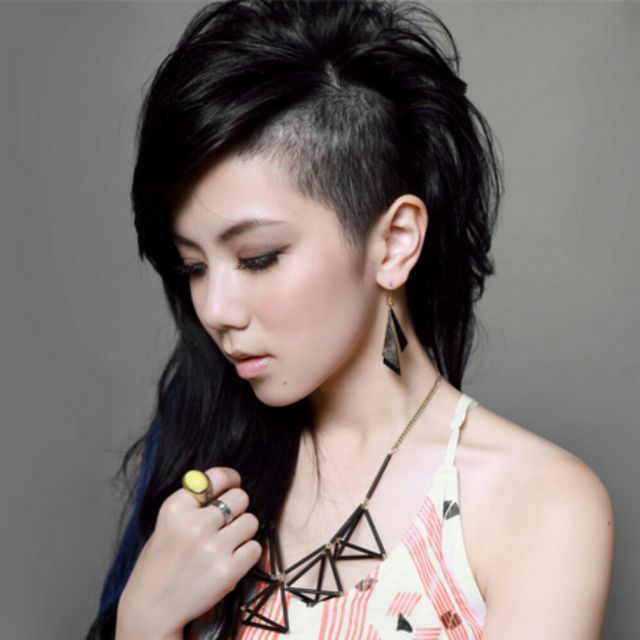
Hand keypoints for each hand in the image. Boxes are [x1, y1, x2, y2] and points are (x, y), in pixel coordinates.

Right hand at [116, 467, 261, 637]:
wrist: (151, 609)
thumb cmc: (161, 563)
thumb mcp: (167, 523)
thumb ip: (193, 503)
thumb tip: (227, 483)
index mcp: (175, 508)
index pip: (216, 477)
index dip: (230, 479)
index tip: (234, 484)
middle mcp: (193, 525)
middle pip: (240, 497)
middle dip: (238, 508)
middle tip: (228, 522)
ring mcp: (211, 548)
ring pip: (251, 521)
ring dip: (244, 532)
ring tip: (226, 544)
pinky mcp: (227, 571)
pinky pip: (255, 548)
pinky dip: (247, 554)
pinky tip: (231, 560)